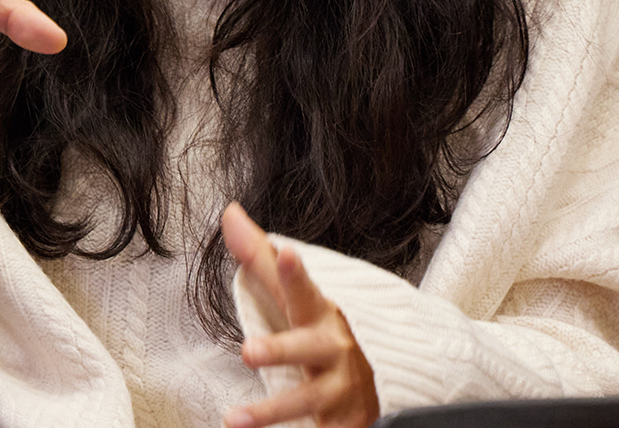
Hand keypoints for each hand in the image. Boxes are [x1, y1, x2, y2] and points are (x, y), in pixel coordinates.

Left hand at [222, 202, 378, 427]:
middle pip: (305, 349)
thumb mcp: (300, 297)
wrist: (389, 377)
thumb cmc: (328, 330)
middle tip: (249, 351)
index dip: (294, 273)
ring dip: (270, 413)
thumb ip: (261, 259)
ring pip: (306, 401)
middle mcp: (333, 352)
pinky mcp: (348, 424)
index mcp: (320, 315)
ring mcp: (341, 392)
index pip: (304, 290)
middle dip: (279, 350)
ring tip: (233, 420)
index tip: (285, 253)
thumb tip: (228, 212)